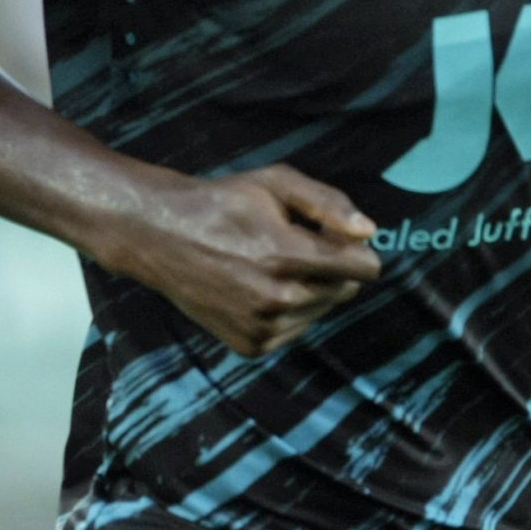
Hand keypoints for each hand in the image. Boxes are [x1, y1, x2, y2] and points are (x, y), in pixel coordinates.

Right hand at [115, 163, 380, 356]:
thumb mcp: (276, 184)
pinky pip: (298, 329)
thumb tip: (368, 232)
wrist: (162, 236)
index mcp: (286, 257)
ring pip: (323, 311)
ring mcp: (263, 328)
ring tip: (272, 264)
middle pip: (346, 290)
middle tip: (294, 244)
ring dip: (312, 289)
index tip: (331, 235)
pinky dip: (290, 310)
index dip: (355, 248)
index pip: (364, 269)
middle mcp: (277, 300)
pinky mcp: (251, 345)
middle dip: (332, 267)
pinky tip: (260, 286)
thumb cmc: (223, 202)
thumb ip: (328, 204)